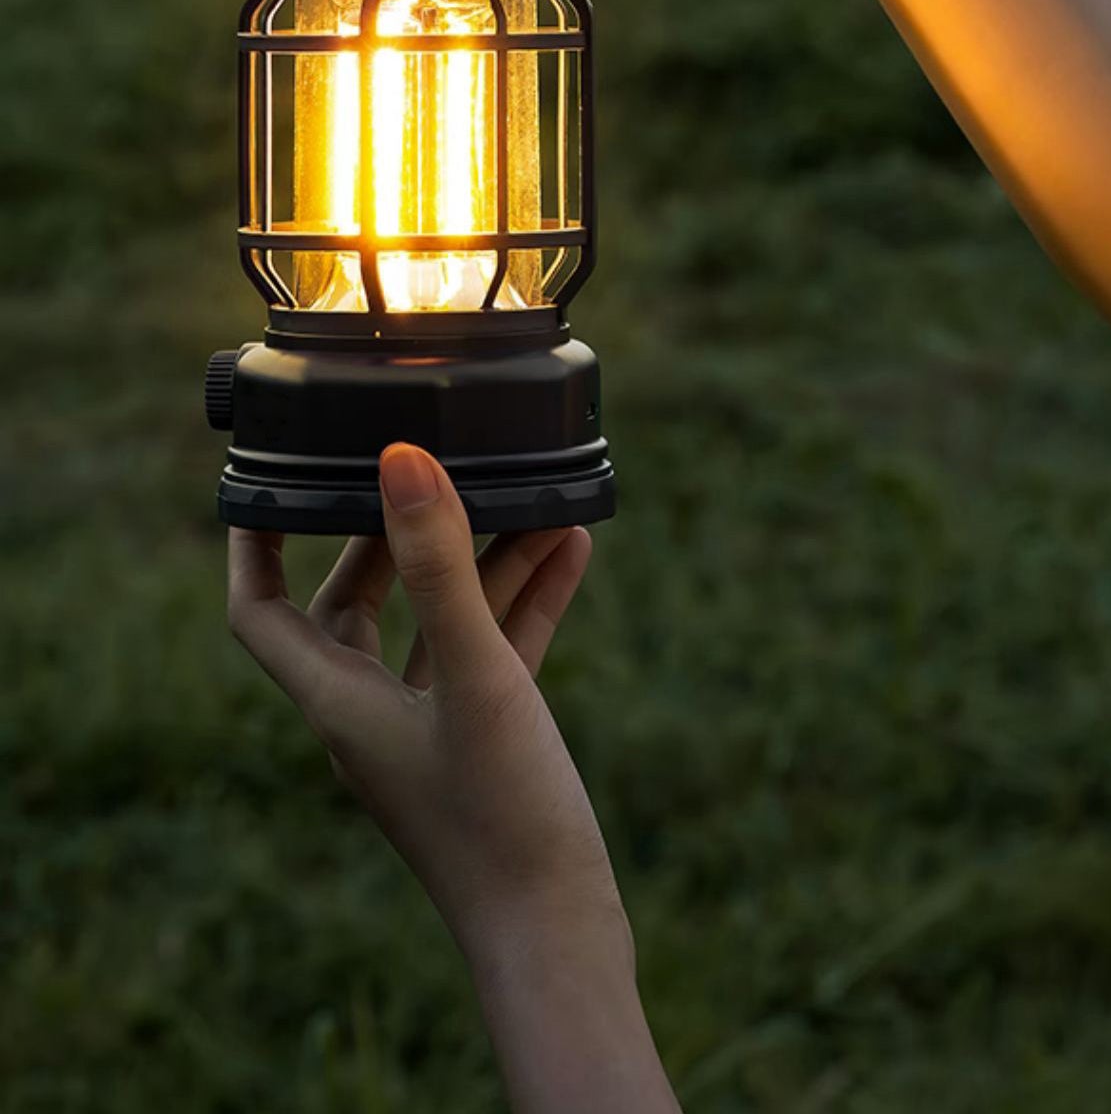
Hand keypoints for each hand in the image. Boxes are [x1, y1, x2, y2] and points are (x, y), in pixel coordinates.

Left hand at [227, 442, 622, 968]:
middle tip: (422, 471)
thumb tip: (403, 459)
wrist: (558, 935)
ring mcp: (433, 729)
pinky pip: (497, 649)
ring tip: (536, 494)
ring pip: (442, 621)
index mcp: (339, 704)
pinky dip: (526, 597)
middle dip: (389, 534)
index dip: (255, 547)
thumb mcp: (475, 678)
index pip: (261, 614)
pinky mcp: (488, 741)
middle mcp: (373, 714)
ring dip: (483, 557)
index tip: (270, 483)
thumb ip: (441, 569)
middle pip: (356, 606)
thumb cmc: (500, 820)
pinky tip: (572, 547)